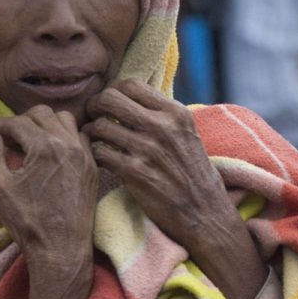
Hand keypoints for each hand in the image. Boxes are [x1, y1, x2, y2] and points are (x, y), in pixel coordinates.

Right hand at [0, 109, 98, 278]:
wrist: (61, 249)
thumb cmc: (27, 220)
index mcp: (46, 147)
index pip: (18, 122)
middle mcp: (70, 145)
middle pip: (43, 114)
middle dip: (22, 121)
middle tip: (8, 140)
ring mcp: (86, 156)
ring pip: (66, 121)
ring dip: (46, 125)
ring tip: (30, 144)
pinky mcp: (92, 167)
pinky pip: (81, 138)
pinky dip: (65, 137)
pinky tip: (51, 154)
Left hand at [85, 81, 266, 298]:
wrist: (205, 213)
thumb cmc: (194, 174)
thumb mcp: (187, 135)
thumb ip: (163, 116)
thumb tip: (132, 100)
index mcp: (176, 113)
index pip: (130, 85)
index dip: (113, 92)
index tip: (111, 105)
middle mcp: (162, 127)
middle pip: (109, 98)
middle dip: (95, 107)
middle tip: (94, 118)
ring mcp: (148, 149)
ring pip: (99, 126)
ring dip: (92, 133)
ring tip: (96, 141)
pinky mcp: (135, 172)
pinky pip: (99, 151)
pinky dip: (95, 154)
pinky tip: (103, 159)